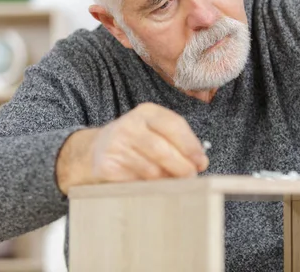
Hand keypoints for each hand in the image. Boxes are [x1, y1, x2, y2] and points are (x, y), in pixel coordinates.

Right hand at [92, 103, 208, 181]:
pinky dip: (149, 188)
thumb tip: (200, 163)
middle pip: (162, 149)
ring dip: (167, 180)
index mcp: (147, 112)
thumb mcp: (157, 131)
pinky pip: (135, 182)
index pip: (174, 125)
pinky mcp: (106, 166)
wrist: (98, 148)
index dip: (190, 146)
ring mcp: (115, 145)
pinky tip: (153, 187)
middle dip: (181, 167)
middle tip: (191, 178)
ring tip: (174, 184)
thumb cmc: (138, 141)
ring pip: (150, 170)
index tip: (201, 163)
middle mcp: (129, 125)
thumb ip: (179, 143)